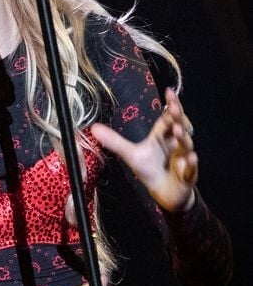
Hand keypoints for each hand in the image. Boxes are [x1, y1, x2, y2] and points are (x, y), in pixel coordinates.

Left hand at [90, 87, 197, 212]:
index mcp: (162, 136)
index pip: (167, 117)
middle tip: (174, 107)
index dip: (170, 105)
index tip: (168, 92)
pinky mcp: (187, 175)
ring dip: (182, 137)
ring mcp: (183, 158)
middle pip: (179, 126)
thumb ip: (115, 141)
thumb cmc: (149, 169)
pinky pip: (191, 169)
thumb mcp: (130, 154)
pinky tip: (190, 158)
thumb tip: (93, 128)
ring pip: (186, 145)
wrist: (163, 193)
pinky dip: (190, 164)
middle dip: (178, 117)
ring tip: (177, 130)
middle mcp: (175, 144)